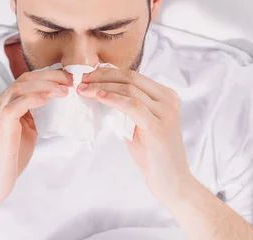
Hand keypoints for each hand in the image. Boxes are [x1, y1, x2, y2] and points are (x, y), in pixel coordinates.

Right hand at [0, 69, 70, 210]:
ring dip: (45, 85)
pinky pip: (15, 106)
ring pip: (19, 88)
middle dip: (50, 76)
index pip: (24, 80)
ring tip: (65, 89)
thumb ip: (32, 115)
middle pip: (23, 79)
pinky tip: (47, 98)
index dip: (47, 76)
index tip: (68, 79)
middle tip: (71, 79)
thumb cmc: (7, 160)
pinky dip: (32, 98)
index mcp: (0, 104)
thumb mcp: (24, 131)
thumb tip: (52, 102)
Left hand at [78, 68, 192, 204]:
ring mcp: (165, 112)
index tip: (88, 75)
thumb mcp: (139, 125)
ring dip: (102, 87)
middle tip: (81, 79)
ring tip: (83, 89)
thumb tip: (101, 94)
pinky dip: (113, 99)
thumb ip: (127, 108)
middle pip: (131, 78)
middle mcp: (168, 100)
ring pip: (129, 89)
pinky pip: (131, 106)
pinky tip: (98, 97)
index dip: (109, 73)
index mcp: (165, 96)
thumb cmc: (153, 155)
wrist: (171, 181)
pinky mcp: (157, 126)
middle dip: (103, 76)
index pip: (133, 76)